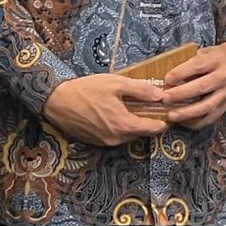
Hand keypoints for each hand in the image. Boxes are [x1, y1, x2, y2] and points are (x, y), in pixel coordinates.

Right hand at [42, 72, 169, 146]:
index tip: (169, 114)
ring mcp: (104, 142)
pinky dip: (119, 127)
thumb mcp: (116, 84)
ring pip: (127, 135)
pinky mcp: (95, 142)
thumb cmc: (86, 90)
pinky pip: (114, 136)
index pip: (153, 129)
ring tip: (131, 108)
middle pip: (141, 133)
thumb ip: (141, 90)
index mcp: (124, 125)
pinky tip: (114, 113)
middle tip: (151, 107)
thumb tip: (161, 95)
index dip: (164, 121)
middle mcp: (116, 139)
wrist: (56, 101)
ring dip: (132, 124)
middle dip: (148, 122)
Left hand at [158, 39, 225, 130]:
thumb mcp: (207, 51)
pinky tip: (185, 122)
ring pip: (208, 105)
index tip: (167, 79)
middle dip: (181, 94)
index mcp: (217, 59)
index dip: (181, 73)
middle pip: (202, 87)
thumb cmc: (220, 56)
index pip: (198, 66)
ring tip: (172, 115)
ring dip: (188, 112)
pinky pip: (213, 117)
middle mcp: (224, 76)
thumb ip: (191, 61)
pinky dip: (198, 122)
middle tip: (165, 98)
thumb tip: (170, 74)